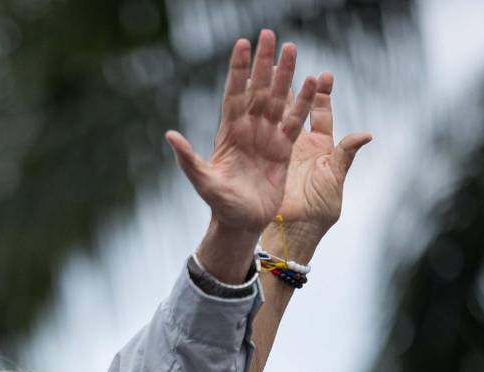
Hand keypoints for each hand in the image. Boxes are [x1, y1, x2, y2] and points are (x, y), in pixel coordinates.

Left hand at [168, 30, 317, 235]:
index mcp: (229, 132)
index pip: (233, 93)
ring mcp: (267, 137)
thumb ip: (188, 159)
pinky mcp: (284, 149)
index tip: (241, 44)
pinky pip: (294, 121)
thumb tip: (170, 136)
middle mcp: (248, 129)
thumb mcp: (203, 182)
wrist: (242, 223)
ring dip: (285, 75)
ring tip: (292, 48)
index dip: (237, 70)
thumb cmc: (220, 204)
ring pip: (278, 99)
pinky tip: (313, 81)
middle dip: (262, 63)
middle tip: (269, 34)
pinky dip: (303, 102)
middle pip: (257, 88)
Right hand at [271, 73, 369, 237]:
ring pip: (276, 117)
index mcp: (320, 148)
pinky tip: (251, 100)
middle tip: (292, 64)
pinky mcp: (264, 159)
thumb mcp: (335, 179)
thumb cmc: (319, 209)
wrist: (294, 230)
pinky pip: (260, 134)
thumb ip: (346, 155)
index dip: (322, 95)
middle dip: (295, 86)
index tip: (324, 75)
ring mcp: (280, 151)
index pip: (320, 114)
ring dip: (273, 95)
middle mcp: (300, 146)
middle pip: (297, 108)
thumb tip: (366, 134)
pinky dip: (256, 117)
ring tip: (270, 72)